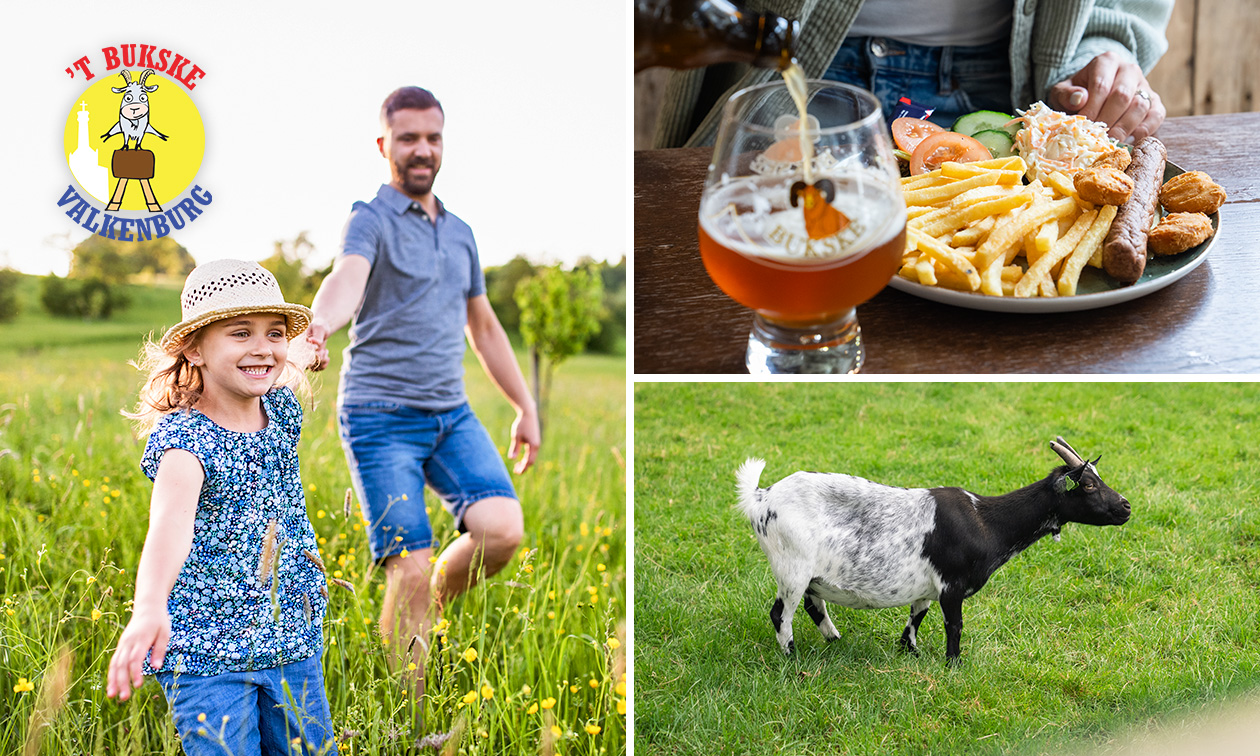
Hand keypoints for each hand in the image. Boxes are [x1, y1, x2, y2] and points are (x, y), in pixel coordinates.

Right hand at [106, 608, 170, 701]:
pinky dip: (112, 674)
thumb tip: (156, 667)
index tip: (138, 685)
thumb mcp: (165, 633)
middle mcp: (128, 643)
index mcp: (140, 639)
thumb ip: (159, 650)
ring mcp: (122, 644)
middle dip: (122, 681)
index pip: (135, 659)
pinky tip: (112, 686)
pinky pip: (114, 661)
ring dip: (113, 680)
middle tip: (124, 698)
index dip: (135, 673)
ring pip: (114, 664)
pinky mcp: (121, 646)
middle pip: (122, 664)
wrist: (147, 608)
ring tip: (112, 696)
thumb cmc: (159, 622)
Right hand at [306, 321, 330, 371]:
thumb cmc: (319, 327)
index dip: (312, 354)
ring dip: (322, 362)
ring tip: (325, 351)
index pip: (303, 353)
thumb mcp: (319, 328)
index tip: (319, 348)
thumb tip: (314, 341)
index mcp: (299, 343)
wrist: (322, 329)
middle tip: (323, 350)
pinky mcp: (311, 361)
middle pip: (308, 363)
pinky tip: (327, 357)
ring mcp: (306, 357)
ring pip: (312, 367)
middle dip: (318, 358)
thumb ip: (317, 336)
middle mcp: (301, 352)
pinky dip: (323, 365)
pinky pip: (317, 369)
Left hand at [508, 409, 540, 473]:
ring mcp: (537, 443)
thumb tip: (512, 459)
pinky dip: (527, 457)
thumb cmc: (521, 424)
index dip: (523, 468)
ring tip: (517, 465)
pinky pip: (532, 452)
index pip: (529, 461)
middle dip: (524, 467)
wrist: (528, 413)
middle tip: (516, 471)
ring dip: (525, 462)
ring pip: (532, 457)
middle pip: (532, 461)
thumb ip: (515, 448)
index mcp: (533, 446)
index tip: (516, 472)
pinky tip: (521, 458)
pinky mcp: (535, 440)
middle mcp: (537, 445)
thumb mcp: (516, 436)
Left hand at [1046, 51, 1164, 142]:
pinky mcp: (1155, 101)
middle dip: (1107, 121)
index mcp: (1107, 62)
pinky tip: (1128, 141)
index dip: (1092, 109)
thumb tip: (1079, 99)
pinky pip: (1156, 115)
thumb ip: (1066, 94)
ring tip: (1109, 143)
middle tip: (1096, 139)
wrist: (1093, 94)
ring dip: (1124, 128)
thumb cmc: (1076, 94)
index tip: (1084, 127)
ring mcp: (1144, 85)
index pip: (1101, 85)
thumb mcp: (1063, 92)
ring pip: (1140, 106)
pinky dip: (1144, 131)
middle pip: (1122, 96)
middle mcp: (1129, 70)